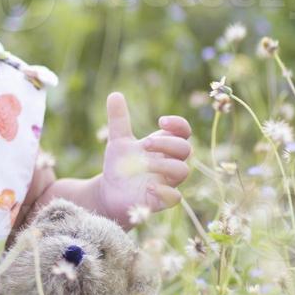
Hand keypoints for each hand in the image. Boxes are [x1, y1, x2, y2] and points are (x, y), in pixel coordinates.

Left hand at [95, 92, 192, 227]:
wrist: (109, 192)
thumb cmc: (120, 165)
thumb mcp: (118, 140)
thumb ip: (119, 119)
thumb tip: (114, 94)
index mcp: (163, 146)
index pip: (183, 132)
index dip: (179, 124)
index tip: (161, 121)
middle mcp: (169, 162)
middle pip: (185, 149)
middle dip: (167, 143)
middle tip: (145, 143)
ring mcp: (167, 182)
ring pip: (182, 171)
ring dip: (164, 164)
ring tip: (142, 163)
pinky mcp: (161, 200)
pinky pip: (175, 197)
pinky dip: (165, 191)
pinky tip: (149, 186)